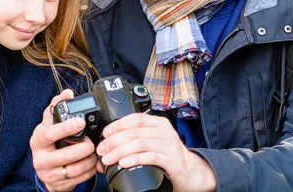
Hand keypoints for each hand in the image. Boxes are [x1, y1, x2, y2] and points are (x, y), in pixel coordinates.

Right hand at [30, 89, 97, 191]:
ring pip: (74, 169)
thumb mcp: (49, 124)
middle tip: (92, 142)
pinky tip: (92, 163)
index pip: (50, 133)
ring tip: (94, 152)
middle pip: (65, 155)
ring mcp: (48, 173)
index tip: (81, 122)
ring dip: (89, 160)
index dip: (66, 128)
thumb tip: (67, 93)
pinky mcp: (57, 184)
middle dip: (83, 148)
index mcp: (38, 139)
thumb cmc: (49, 142)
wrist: (45, 168)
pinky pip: (78, 179)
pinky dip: (89, 171)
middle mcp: (40, 158)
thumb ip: (57, 107)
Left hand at [96, 113, 216, 191]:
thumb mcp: (155, 141)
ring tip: (108, 159)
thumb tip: (111, 140)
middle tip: (102, 151)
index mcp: (159, 124)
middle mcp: (165, 132)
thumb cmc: (169, 157)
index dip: (117, 125)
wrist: (191, 172)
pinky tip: (123, 163)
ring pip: (139, 144)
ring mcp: (169, 145)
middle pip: (134, 132)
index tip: (104, 134)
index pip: (135, 119)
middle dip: (113, 141)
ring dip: (119, 151)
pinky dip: (134, 159)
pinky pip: (150, 157)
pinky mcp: (172, 160)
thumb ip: (139, 137)